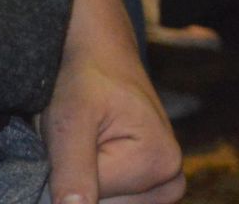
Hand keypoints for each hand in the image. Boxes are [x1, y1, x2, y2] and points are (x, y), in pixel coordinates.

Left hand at [41, 48, 184, 203]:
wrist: (101, 51)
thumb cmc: (86, 79)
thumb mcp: (70, 123)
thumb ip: (73, 172)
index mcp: (159, 162)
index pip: (91, 201)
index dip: (67, 178)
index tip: (71, 141)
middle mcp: (171, 174)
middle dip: (82, 182)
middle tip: (81, 141)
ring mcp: (165, 177)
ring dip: (90, 184)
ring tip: (88, 145)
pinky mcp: (154, 176)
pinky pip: (120, 200)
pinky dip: (101, 185)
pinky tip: (95, 155)